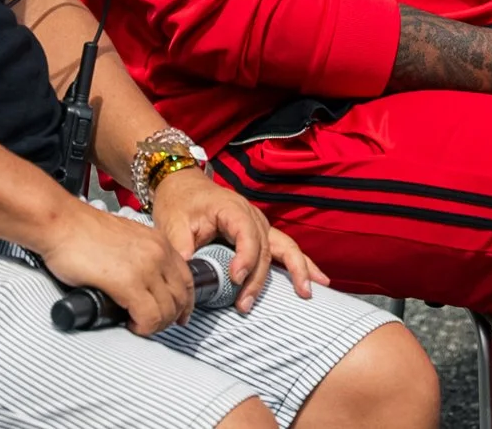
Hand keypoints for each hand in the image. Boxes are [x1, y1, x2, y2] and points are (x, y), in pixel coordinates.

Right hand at [36, 200, 197, 336]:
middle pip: (180, 298)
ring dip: (155, 325)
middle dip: (170, 318)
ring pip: (167, 310)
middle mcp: (158, 253)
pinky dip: (142, 327)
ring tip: (137, 325)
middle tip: (151, 326)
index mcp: (159, 242)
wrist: (61, 223)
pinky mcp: (128, 282)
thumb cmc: (82, 232)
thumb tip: (143, 285)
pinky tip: (129, 324)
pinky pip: (149, 317)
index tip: (178, 316)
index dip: (185, 303)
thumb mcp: (125, 239)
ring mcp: (146, 267)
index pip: (187, 279)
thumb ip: (140, 257)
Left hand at [147, 167, 319, 314]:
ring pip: (284, 247)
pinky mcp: (262, 234)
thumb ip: (181, 246)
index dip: (245, 257)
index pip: (246, 234)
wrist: (184, 187)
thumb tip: (188, 271)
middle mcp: (253, 216)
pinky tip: (319, 280)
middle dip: (259, 279)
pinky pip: (286, 249)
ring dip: (295, 271)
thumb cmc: (180, 203)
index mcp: (232, 209)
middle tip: (246, 304)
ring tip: (306, 293)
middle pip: (265, 248)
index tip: (235, 278)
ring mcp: (261, 225)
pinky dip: (303, 264)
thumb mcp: (173, 222)